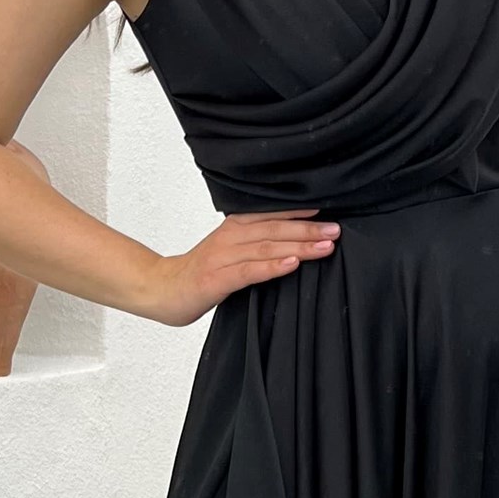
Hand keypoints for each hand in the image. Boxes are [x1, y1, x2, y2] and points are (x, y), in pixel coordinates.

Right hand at [142, 208, 339, 324]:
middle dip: (308, 229)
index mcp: (234, 228)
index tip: (328, 208)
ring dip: (299, 245)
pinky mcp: (216, 280)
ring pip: (266, 247)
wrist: (162, 289)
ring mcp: (222, 258)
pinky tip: (292, 263)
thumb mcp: (230, 252)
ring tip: (325, 246)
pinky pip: (248, 271)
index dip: (299, 210)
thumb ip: (256, 245)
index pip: (271, 214)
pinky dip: (272, 266)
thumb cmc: (201, 273)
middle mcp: (230, 238)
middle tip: (336, 229)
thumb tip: (294, 243)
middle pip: (274, 229)